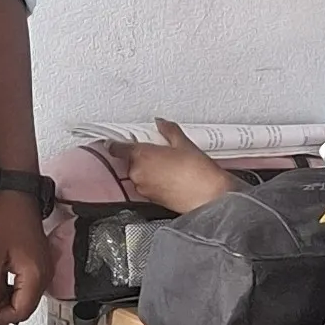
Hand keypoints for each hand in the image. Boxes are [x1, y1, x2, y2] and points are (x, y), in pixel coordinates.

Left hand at [0, 191, 50, 324]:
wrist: (17, 195)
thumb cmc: (6, 217)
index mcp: (34, 275)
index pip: (20, 312)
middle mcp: (44, 275)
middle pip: (25, 308)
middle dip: (3, 311)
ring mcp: (45, 270)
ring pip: (27, 299)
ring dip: (7, 300)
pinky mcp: (40, 264)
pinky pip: (28, 287)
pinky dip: (13, 290)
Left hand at [103, 119, 234, 213]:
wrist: (210, 197)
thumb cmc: (198, 173)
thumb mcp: (184, 144)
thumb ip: (169, 130)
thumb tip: (162, 124)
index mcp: (141, 156)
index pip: (116, 148)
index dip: (115, 143)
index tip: (115, 141)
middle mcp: (138, 173)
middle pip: (130, 160)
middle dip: (141, 156)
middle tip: (158, 151)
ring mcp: (143, 188)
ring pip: (139, 174)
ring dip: (148, 169)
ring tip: (169, 165)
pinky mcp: (151, 200)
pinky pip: (147, 185)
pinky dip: (154, 180)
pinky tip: (171, 177)